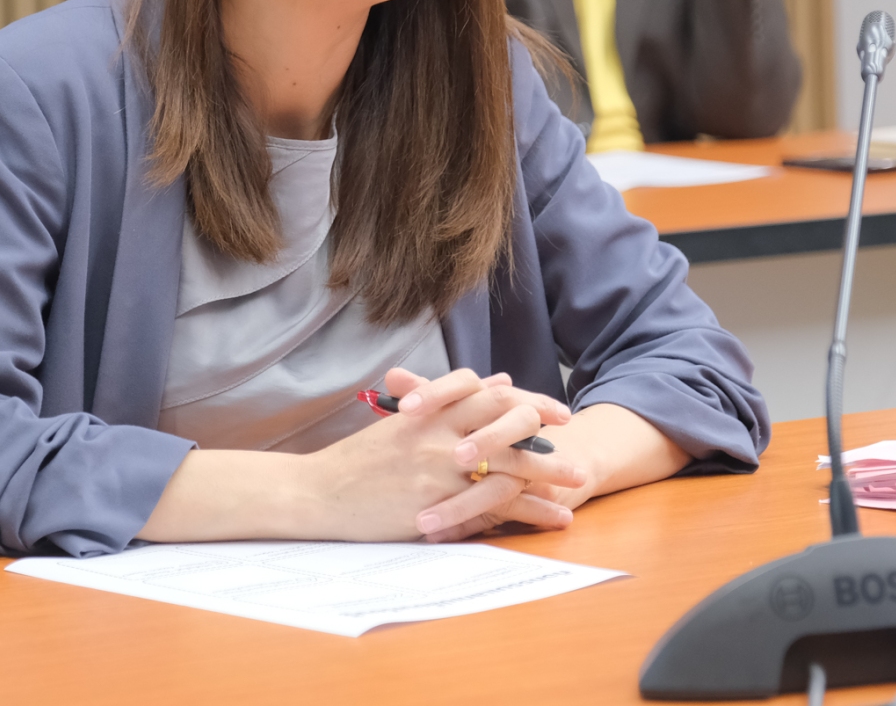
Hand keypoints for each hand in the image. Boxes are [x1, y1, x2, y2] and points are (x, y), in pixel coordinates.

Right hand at [303, 367, 583, 541]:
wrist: (317, 493)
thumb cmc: (357, 461)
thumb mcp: (403, 422)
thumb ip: (448, 400)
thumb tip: (495, 379)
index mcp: (430, 409)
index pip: (490, 394)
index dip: (528, 399)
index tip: (556, 411)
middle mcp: (438, 432)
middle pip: (506, 424)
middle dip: (546, 432)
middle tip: (576, 441)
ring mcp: (437, 467)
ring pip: (506, 465)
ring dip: (547, 474)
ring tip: (578, 483)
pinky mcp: (435, 502)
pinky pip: (491, 505)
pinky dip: (525, 511)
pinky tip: (550, 517)